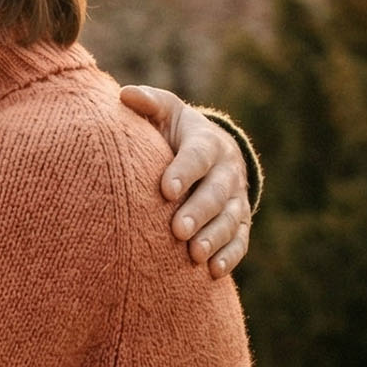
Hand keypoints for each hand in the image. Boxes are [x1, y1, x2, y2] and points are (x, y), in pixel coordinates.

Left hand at [119, 86, 251, 276]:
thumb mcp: (164, 112)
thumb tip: (126, 95)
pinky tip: (214, 271)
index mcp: (207, 142)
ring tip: (195, 254)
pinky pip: (240, 241)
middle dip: (199, 211)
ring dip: (215, 237)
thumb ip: (148, 103)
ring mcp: (236, 199)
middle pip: (218, 192)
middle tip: (178, 230)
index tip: (165, 190)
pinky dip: (230, 256)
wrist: (209, 151)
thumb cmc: (174, 132)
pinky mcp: (240, 223)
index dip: (185, 171)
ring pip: (231, 219)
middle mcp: (226, 171)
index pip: (198, 155)